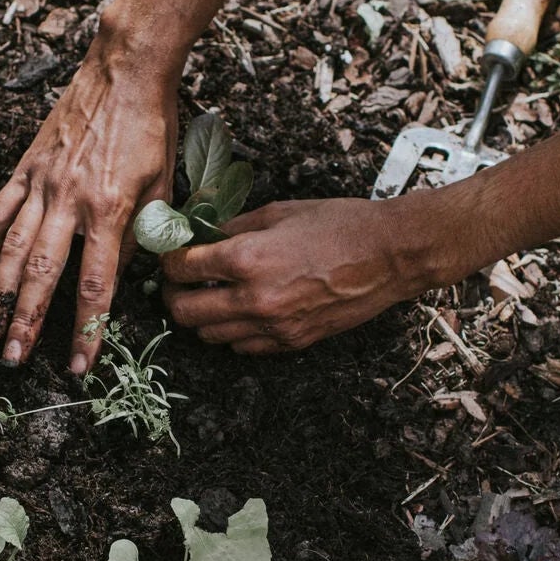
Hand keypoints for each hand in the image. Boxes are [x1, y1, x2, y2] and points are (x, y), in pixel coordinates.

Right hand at [0, 35, 177, 372]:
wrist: (125, 70)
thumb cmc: (151, 129)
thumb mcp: (161, 187)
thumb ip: (140, 236)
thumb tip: (121, 276)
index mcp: (110, 209)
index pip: (95, 286)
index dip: (86, 331)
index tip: (78, 365)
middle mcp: (70, 200)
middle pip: (41, 274)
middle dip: (26, 321)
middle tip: (13, 359)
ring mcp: (41, 183)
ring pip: (11, 247)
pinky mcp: (24, 168)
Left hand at [160, 197, 432, 352]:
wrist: (391, 255)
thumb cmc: (341, 225)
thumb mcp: (279, 213)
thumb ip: (232, 228)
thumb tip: (200, 235)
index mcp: (247, 258)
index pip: (180, 268)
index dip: (168, 259)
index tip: (170, 255)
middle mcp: (254, 298)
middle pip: (183, 311)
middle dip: (172, 294)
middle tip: (178, 282)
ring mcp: (273, 326)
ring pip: (208, 335)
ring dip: (201, 316)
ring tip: (209, 296)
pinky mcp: (291, 343)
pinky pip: (242, 347)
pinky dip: (232, 332)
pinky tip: (241, 311)